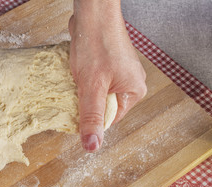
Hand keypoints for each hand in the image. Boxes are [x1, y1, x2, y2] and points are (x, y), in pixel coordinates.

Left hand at [69, 0, 146, 151]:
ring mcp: (119, 73)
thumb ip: (92, 117)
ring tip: (78, 77)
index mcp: (134, 92)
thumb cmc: (96, 45)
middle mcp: (130, 83)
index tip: (77, 109)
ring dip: (83, 89)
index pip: (110, 119)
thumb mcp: (92, 87)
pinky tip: (77, 71)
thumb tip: (92, 146)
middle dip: (87, 101)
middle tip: (78, 89)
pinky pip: (94, 81)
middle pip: (103, 106)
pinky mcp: (108, 65)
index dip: (91, 117)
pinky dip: (83, 79)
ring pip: (96, 93)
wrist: (92, 14)